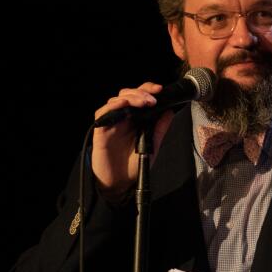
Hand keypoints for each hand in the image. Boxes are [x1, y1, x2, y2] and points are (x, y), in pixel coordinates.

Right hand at [91, 82, 174, 200]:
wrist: (120, 182)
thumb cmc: (135, 164)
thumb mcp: (153, 145)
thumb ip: (160, 128)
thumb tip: (169, 111)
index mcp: (136, 119)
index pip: (140, 97)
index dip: (148, 90)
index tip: (160, 89)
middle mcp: (123, 118)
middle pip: (128, 95)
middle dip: (141, 93)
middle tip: (152, 100)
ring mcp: (112, 122)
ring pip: (116, 100)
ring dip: (130, 98)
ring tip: (144, 102)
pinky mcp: (101, 130)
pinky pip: (103, 113)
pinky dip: (113, 106)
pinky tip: (123, 105)